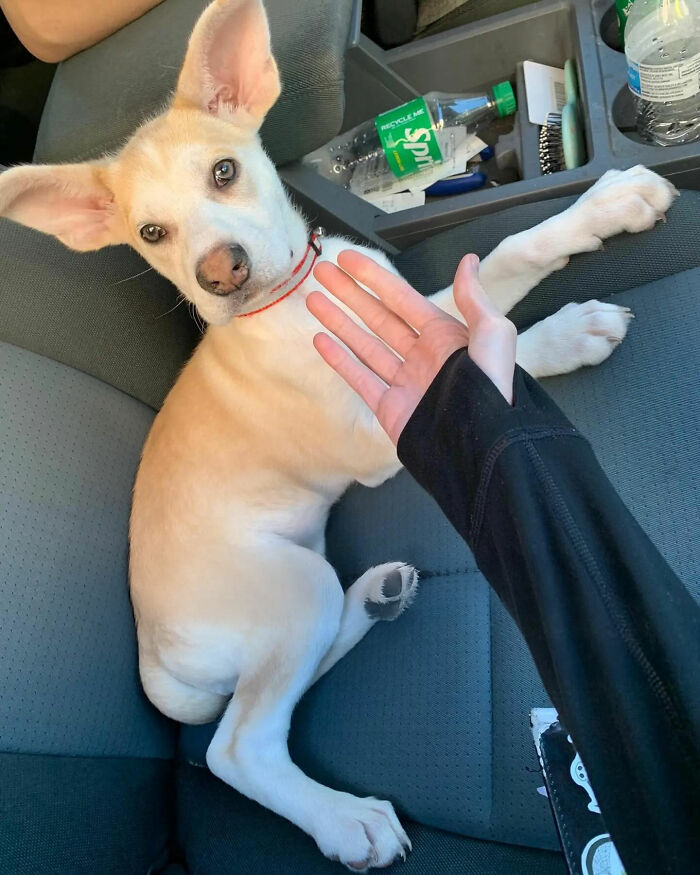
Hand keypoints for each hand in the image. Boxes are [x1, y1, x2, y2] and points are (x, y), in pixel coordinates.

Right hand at [307, 250, 516, 445]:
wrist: (479, 446)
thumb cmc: (491, 390)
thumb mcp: (492, 335)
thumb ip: (473, 299)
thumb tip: (467, 262)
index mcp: (445, 337)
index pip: (401, 298)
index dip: (373, 277)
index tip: (348, 260)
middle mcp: (423, 357)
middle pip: (377, 317)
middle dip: (348, 293)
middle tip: (322, 272)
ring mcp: (404, 382)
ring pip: (364, 344)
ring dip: (338, 321)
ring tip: (315, 300)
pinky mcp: (390, 408)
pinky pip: (360, 379)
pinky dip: (339, 360)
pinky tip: (322, 341)